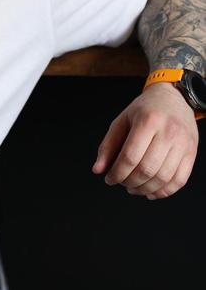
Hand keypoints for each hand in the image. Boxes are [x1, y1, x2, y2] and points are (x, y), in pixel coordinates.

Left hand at [92, 82, 198, 198]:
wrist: (174, 97)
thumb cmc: (145, 109)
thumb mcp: (122, 120)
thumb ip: (108, 145)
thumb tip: (98, 169)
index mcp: (148, 121)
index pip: (130, 157)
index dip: (117, 173)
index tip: (109, 179)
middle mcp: (168, 132)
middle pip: (146, 169)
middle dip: (129, 182)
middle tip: (122, 183)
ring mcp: (183, 143)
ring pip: (163, 178)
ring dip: (145, 189)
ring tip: (134, 188)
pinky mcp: (191, 152)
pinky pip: (179, 180)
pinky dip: (164, 191)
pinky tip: (151, 191)